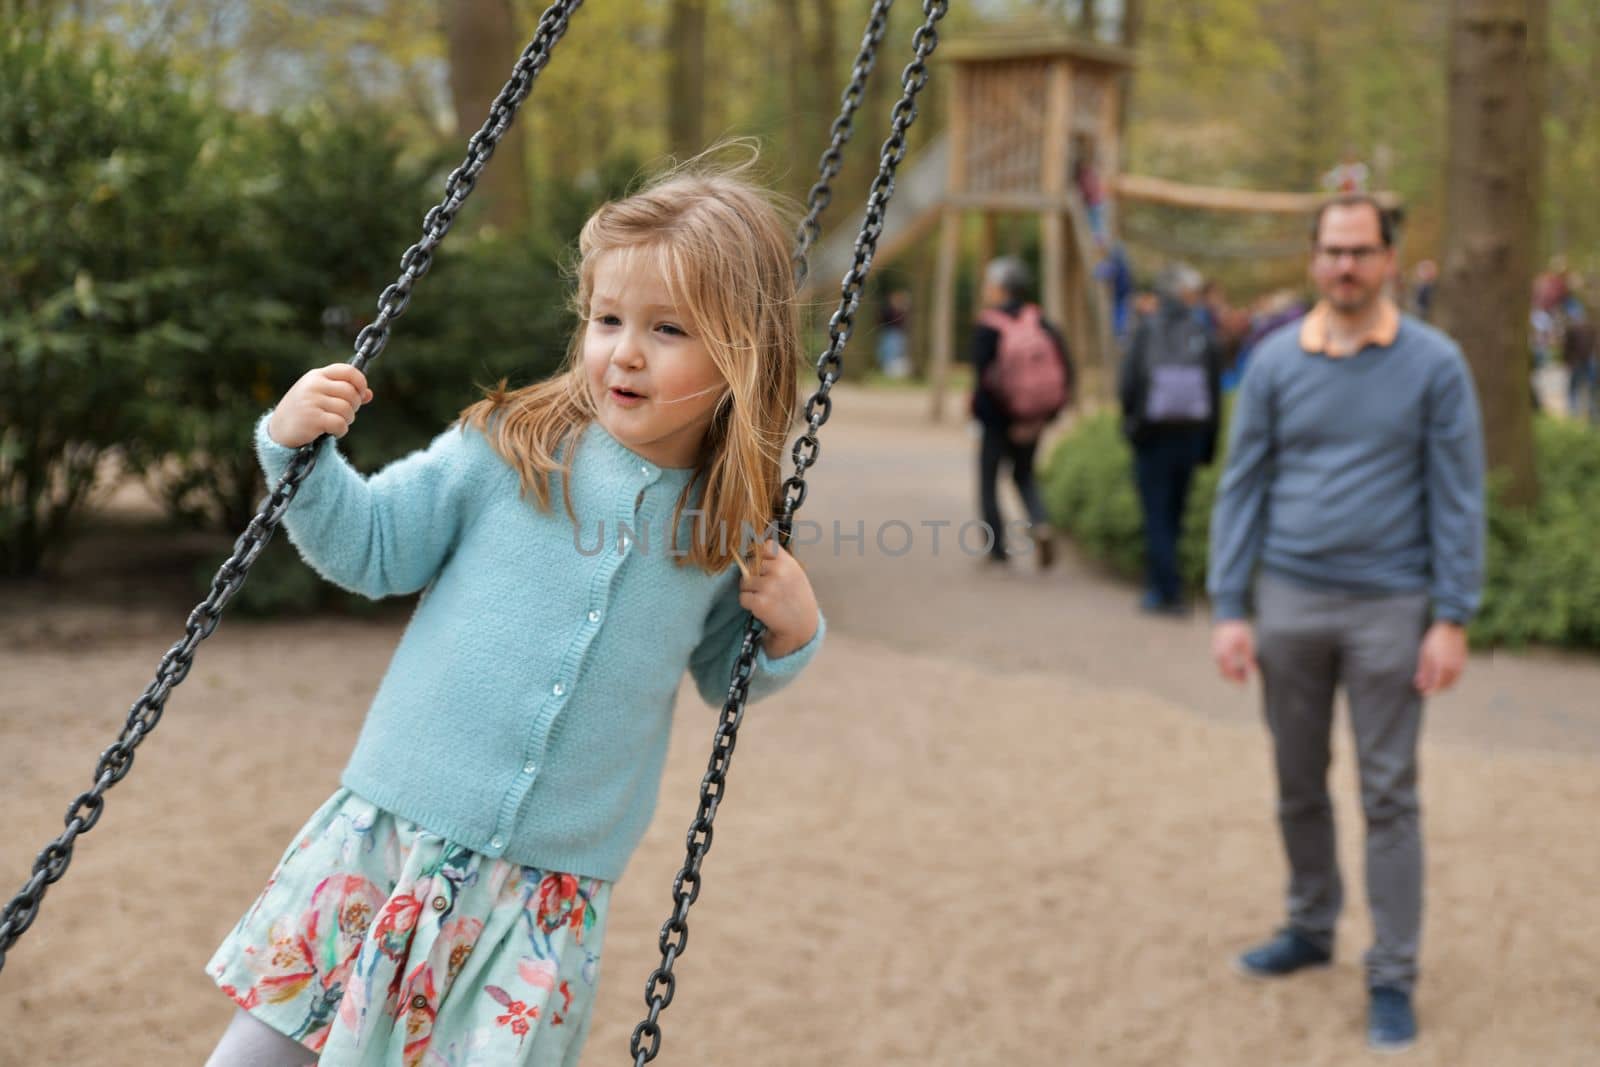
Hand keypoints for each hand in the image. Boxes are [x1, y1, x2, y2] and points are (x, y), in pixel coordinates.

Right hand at [266, 364, 373, 447]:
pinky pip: (340, 423)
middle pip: (350, 392)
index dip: (360, 382)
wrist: (279, 430)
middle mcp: (314, 385)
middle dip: (354, 406)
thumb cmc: (304, 411)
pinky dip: (341, 430)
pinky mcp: (312, 418)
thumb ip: (344, 393)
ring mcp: (312, 400)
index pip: (347, 370)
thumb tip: (369, 394)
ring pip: (347, 409)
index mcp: (317, 375)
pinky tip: (333, 432)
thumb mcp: (321, 396)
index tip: (360, 394)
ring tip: (337, 423)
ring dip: (347, 420)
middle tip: (345, 414)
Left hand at [741, 540, 818, 659]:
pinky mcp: (760, 602)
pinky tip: (762, 609)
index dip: (761, 557)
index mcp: (788, 562)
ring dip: (750, 591)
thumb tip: (751, 549)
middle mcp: (779, 571)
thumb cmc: (797, 600)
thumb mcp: (794, 574)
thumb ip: (778, 562)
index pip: (765, 546)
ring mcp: (769, 586)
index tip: (765, 568)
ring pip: (744, 581)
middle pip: (751, 564)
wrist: (802, 628)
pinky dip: (748, 605)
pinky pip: (743, 597)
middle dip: (754, 576)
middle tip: (767, 590)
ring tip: (765, 599)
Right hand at [1212, 620, 1256, 683]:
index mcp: (1226, 654)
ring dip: (1232, 674)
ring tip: (1243, 672)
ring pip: (1222, 670)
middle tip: (1245, 680)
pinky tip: (1238, 665)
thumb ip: (1249, 658)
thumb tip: (1252, 670)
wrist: (1228, 620)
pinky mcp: (1216, 652)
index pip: (1230, 672)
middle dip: (1234, 679)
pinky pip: (1221, 665)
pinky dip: (1229, 668)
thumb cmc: (1239, 630)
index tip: (1246, 682)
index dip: (1238, 679)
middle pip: (1224, 674)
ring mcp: (1216, 654)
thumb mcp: (1247, 644)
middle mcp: (1219, 655)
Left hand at [1414, 621, 1467, 695]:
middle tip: (1426, 687)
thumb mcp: (1425, 654)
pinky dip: (1449, 679)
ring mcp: (1460, 666)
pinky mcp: (1463, 663)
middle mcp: (1453, 668)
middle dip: (1435, 689)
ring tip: (1432, 681)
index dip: (1429, 691)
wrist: (1451, 627)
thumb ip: (1423, 671)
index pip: (1436, 685)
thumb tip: (1419, 684)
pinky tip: (1440, 674)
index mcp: (1442, 666)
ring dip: (1442, 684)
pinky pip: (1457, 676)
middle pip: (1445, 686)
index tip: (1423, 693)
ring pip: (1452, 682)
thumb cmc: (1434, 640)